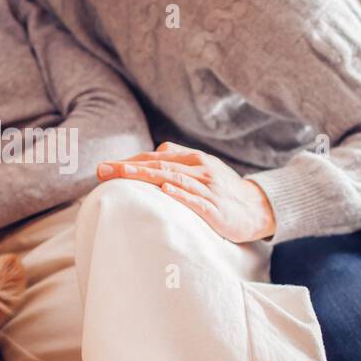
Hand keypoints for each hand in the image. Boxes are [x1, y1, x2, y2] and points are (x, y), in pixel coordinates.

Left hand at [96, 141, 277, 243]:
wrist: (258, 208)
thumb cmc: (224, 189)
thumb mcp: (203, 169)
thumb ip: (180, 160)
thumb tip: (156, 152)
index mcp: (194, 160)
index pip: (156, 157)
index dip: (129, 161)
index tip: (103, 167)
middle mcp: (199, 170)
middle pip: (159, 165)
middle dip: (128, 168)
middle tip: (102, 170)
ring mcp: (208, 188)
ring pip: (174, 179)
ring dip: (147, 176)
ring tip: (124, 175)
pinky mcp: (216, 209)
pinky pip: (196, 200)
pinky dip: (180, 195)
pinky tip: (164, 190)